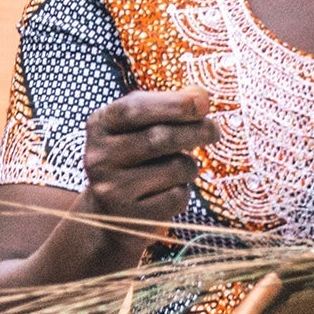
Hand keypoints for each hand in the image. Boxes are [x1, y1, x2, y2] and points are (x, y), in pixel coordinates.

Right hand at [82, 88, 218, 227]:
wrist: (110, 214)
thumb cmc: (134, 159)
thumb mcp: (138, 127)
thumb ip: (166, 107)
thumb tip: (200, 95)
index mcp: (100, 125)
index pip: (134, 109)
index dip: (172, 104)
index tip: (203, 102)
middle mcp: (99, 156)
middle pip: (158, 138)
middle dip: (195, 131)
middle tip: (214, 130)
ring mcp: (112, 189)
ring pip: (174, 168)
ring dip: (189, 166)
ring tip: (181, 168)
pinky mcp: (131, 217)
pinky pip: (177, 197)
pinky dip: (183, 191)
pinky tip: (168, 191)